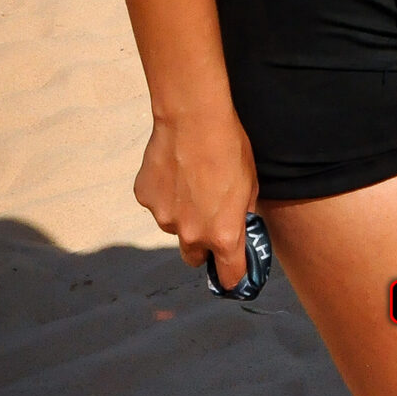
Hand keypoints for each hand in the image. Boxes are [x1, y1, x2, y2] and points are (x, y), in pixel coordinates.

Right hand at [134, 106, 258, 285]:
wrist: (194, 119)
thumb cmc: (230, 148)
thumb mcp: (251, 185)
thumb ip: (243, 215)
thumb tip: (240, 226)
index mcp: (223, 236)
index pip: (229, 275)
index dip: (233, 276)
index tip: (234, 273)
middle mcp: (192, 235)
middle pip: (194, 258)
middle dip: (202, 246)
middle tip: (209, 218)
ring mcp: (164, 218)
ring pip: (174, 227)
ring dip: (182, 214)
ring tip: (190, 181)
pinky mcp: (145, 198)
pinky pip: (157, 203)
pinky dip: (165, 193)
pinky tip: (173, 169)